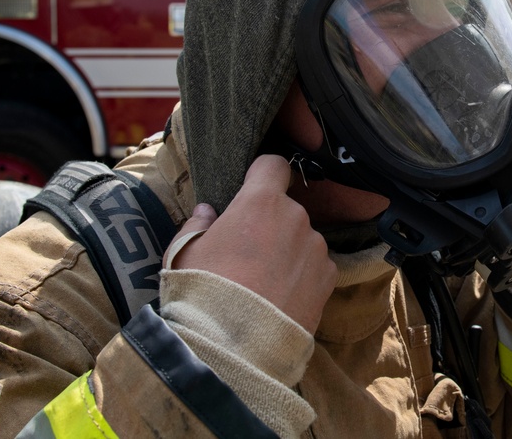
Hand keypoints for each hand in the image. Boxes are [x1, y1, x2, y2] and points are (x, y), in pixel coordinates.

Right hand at [166, 154, 338, 332]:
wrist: (232, 347)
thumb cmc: (202, 292)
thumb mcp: (183, 253)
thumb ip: (197, 225)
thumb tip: (206, 213)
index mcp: (260, 201)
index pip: (273, 165)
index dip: (263, 175)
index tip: (252, 189)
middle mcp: (296, 217)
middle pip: (285, 209)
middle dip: (269, 224)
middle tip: (246, 255)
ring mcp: (316, 248)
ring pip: (301, 240)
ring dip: (287, 252)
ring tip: (263, 285)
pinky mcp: (329, 279)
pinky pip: (315, 268)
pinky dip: (302, 277)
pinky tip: (281, 299)